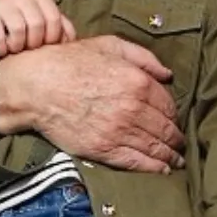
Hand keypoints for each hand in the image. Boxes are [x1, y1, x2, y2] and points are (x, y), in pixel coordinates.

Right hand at [0, 0, 74, 56]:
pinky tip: (1, 48)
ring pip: (19, 32)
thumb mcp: (37, 7)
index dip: (53, 38)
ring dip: (18, 46)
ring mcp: (3, 4)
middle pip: (37, 26)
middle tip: (27, 49)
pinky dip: (2, 49)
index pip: (54, 18)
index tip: (45, 45)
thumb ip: (56, 21)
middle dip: (34, 44)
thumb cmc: (15, 4)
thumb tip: (70, 40)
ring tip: (13, 48)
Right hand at [0, 36, 183, 172]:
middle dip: (176, 137)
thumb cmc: (69, 61)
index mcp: (137, 81)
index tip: (174, 118)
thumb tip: (167, 74)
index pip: (168, 104)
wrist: (37, 86)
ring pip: (155, 148)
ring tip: (176, 159)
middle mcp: (133, 108)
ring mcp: (119, 131)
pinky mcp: (104, 149)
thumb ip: (142, 57)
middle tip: (180, 143)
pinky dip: (154, 168)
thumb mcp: (107, 46)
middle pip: (166, 129)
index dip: (174, 113)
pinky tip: (162, 170)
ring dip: (170, 156)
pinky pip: (137, 162)